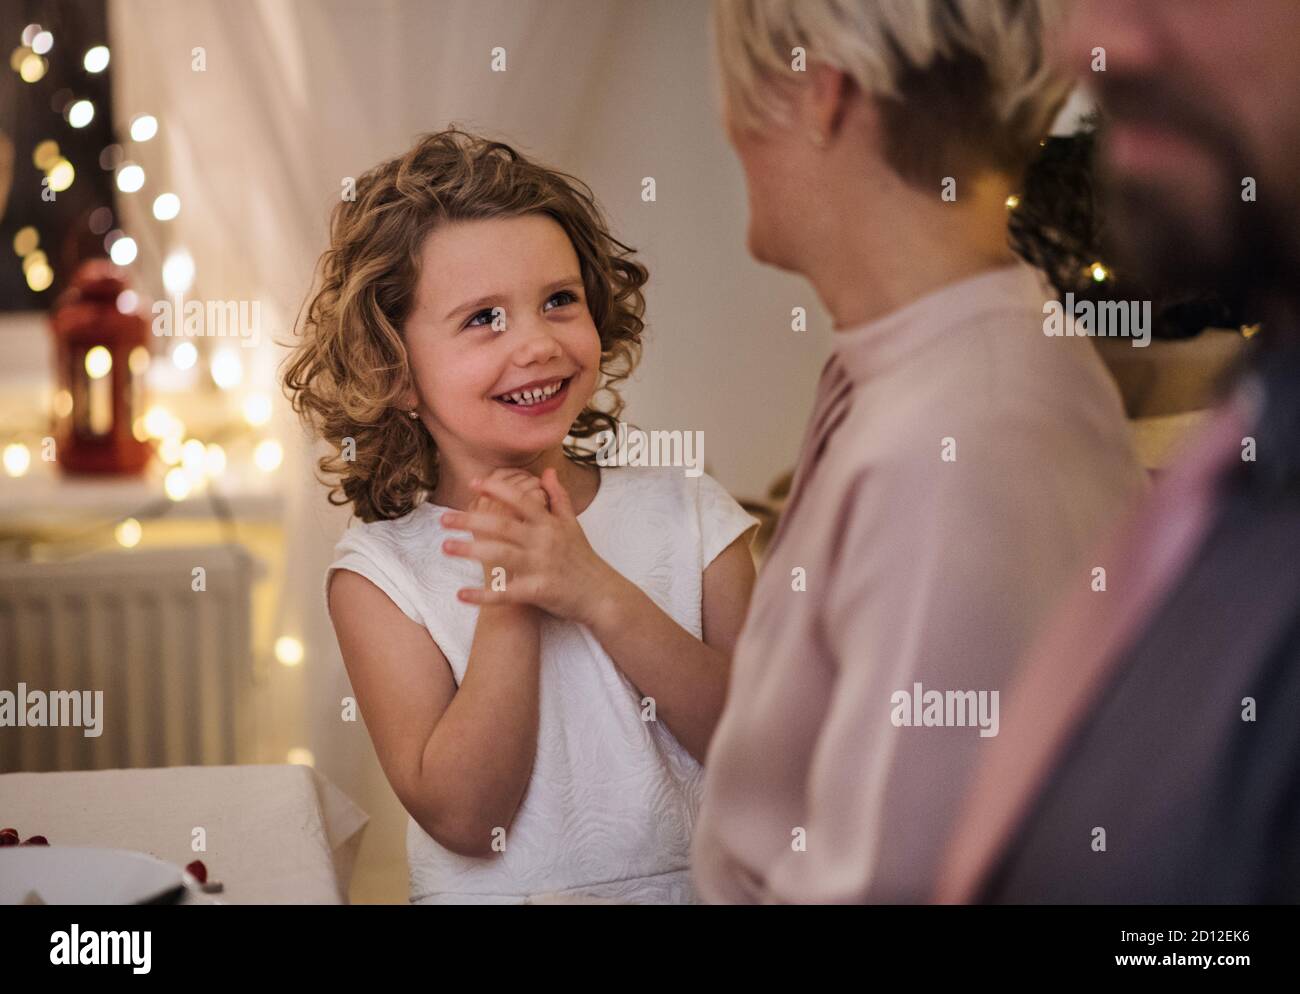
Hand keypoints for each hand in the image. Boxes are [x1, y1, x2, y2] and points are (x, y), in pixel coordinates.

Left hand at [439, 467, 620, 626]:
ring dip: (470, 551)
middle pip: (503, 525)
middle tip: (444, 519)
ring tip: (445, 547)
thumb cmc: (583, 558)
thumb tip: (547, 471)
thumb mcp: (572, 524)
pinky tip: (461, 594)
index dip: (496, 489)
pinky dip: (483, 596)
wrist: (601, 594)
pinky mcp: (539, 591)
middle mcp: (544, 541)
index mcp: (549, 523)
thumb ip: (558, 496)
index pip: (520, 499)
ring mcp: (541, 566)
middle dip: (471, 521)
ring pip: (501, 554)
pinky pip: (506, 593)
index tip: (472, 483)